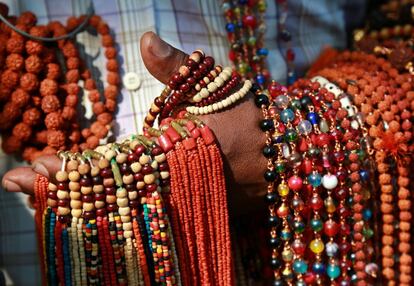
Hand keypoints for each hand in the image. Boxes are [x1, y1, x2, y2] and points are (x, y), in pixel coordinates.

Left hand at [2, 32, 266, 212]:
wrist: (287, 152)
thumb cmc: (250, 116)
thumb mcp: (216, 84)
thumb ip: (178, 68)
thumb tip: (145, 40)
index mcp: (177, 147)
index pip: (113, 161)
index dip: (72, 166)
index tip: (34, 165)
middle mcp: (177, 182)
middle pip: (110, 192)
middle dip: (62, 189)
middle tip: (19, 185)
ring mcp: (187, 204)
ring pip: (125, 210)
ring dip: (83, 204)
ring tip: (41, 199)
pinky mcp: (197, 215)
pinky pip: (149, 216)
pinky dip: (117, 212)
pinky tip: (91, 209)